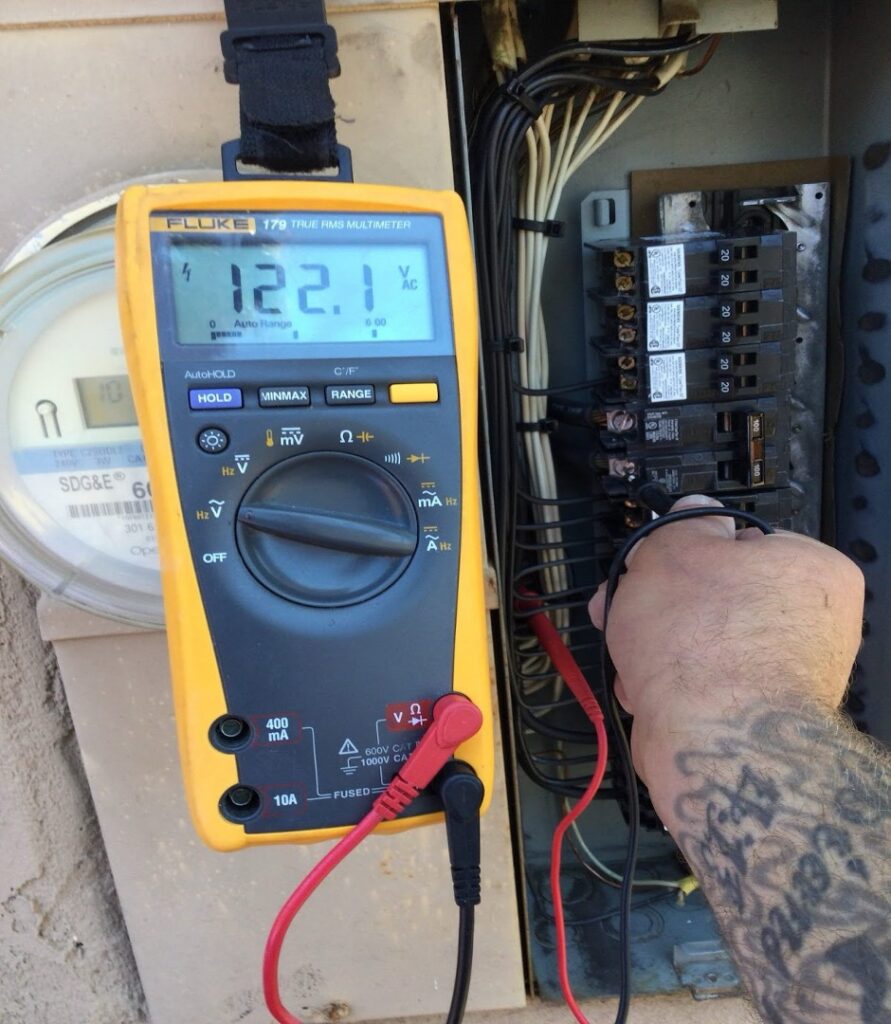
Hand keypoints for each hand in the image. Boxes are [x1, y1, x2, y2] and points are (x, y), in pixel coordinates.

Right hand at [587, 495, 864, 796]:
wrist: (711, 743)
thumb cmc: (705, 646)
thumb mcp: (675, 551)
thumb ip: (682, 524)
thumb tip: (693, 512)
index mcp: (812, 571)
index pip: (743, 541)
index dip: (687, 549)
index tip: (655, 558)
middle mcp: (812, 626)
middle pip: (715, 594)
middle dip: (657, 599)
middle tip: (623, 600)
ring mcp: (785, 676)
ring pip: (701, 640)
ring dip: (654, 640)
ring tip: (625, 647)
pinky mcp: (754, 717)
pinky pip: (702, 682)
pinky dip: (669, 682)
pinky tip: (642, 685)